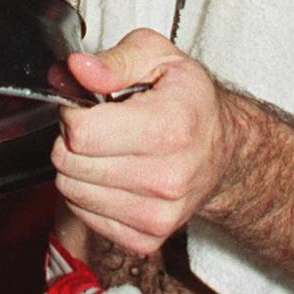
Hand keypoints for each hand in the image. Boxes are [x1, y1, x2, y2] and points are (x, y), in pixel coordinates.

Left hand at [52, 28, 232, 256]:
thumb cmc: (187, 98)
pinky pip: (84, 215)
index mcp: (171, 127)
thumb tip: (76, 69)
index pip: (83, 132)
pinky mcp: (147, 239)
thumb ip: (114, 60)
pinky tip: (111, 173)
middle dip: (71, 137)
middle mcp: (167, 179)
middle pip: (71, 162)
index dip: (73, 110)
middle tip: (98, 123)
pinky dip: (88, 192)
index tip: (89, 103)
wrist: (221, 149)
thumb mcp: (157, 55)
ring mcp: (158, 215)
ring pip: (71, 190)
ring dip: (78, 165)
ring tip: (107, 146)